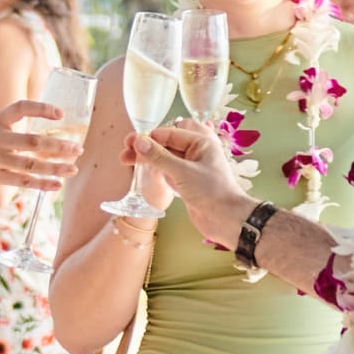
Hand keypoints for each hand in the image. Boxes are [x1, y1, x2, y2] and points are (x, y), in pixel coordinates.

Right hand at [0, 101, 81, 203]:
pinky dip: (42, 184)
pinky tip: (57, 185)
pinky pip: (22, 181)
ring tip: (73, 169)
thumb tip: (54, 125)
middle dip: (57, 146)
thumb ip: (17, 126)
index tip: (61, 114)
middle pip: (31, 141)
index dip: (41, 109)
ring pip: (30, 164)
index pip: (20, 108)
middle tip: (77, 149)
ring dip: (54, 167)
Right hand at [126, 121, 248, 245]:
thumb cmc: (212, 192)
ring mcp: (191, 168)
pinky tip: (143, 171)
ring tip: (127, 161)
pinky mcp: (187, 182)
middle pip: (166, 144)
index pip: (169, 133)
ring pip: (165, 157)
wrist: (227, 221)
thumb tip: (139, 141)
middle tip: (126, 151)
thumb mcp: (183, 172)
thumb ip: (159, 156)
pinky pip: (168, 170)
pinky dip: (155, 170)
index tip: (131, 143)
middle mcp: (196, 152)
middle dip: (145, 147)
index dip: (149, 137)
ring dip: (147, 158)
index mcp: (201, 142)